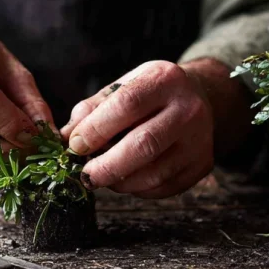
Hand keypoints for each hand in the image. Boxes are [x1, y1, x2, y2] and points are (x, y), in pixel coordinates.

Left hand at [61, 59, 249, 198]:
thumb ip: (92, 109)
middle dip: (106, 166)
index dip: (96, 129)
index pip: (127, 105)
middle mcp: (189, 108)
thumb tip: (66, 137)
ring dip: (120, 182)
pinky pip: (164, 187)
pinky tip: (126, 179)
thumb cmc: (150, 94)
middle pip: (143, 144)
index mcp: (165, 79)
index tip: (75, 145)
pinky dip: (138, 189)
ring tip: (103, 176)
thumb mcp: (122, 87)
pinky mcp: (203, 164)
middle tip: (84, 175)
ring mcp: (200, 139)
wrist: (199, 99)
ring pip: (154, 173)